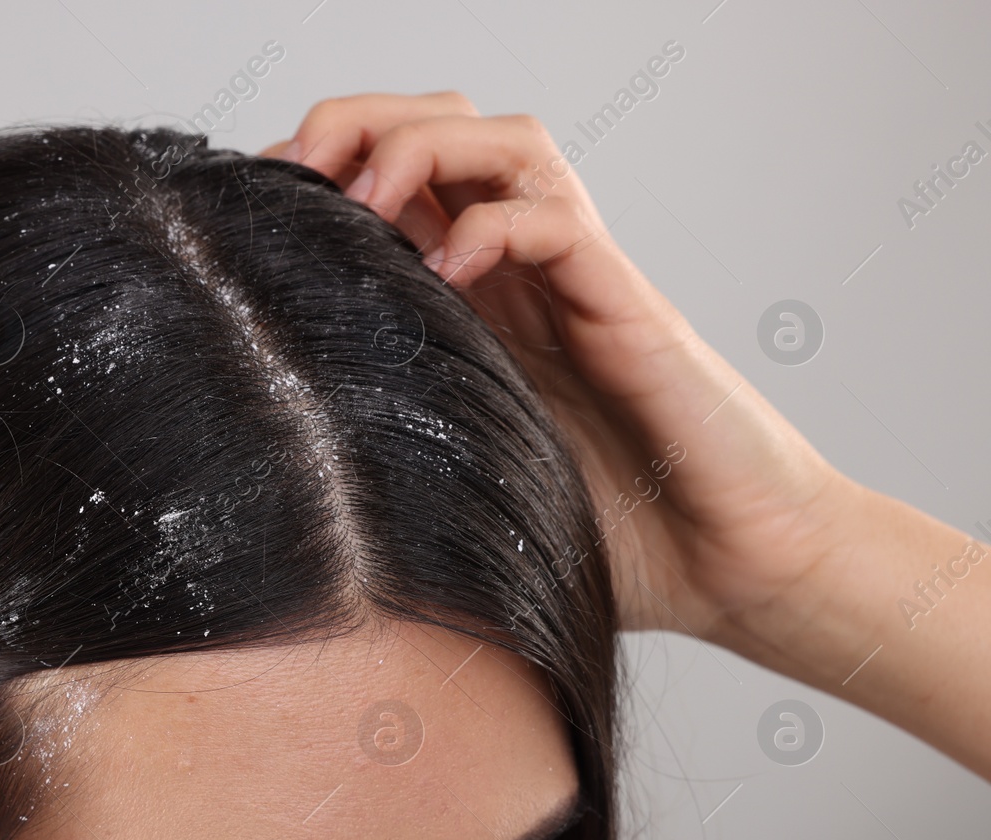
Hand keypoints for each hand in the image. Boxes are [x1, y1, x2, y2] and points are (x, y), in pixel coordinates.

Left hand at [262, 92, 854, 640]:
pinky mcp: (628, 312)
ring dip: (423, 146)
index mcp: (480, 305)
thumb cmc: (609, 533)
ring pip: (507, 146)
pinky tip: (448, 267)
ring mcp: (579, 284)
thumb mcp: (465, 481)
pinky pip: (561, 226)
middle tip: (296, 167)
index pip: (399, 184)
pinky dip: (498, 223)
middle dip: (361, 122)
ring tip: (366, 196)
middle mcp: (524, 275)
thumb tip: (276, 472)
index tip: (255, 199)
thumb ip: (394, 451)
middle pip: (447, 130)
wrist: (736, 565)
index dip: (324, 168)